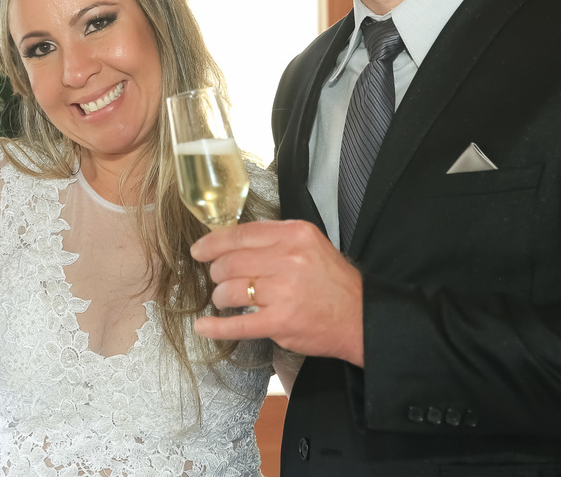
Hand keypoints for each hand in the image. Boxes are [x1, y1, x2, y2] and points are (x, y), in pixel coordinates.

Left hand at [190, 219, 364, 365]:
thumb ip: (274, 239)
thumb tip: (232, 241)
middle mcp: (288, 259)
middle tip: (219, 279)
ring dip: (220, 296)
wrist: (361, 318)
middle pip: (230, 262)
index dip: (213, 243)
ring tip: (226, 299)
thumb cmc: (332, 282)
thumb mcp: (310, 244)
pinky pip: (238, 323)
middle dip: (217, 272)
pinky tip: (203, 327)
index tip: (199, 250)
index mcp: (294, 235)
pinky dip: (216, 327)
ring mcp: (284, 292)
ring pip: (230, 290)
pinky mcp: (281, 322)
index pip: (241, 234)